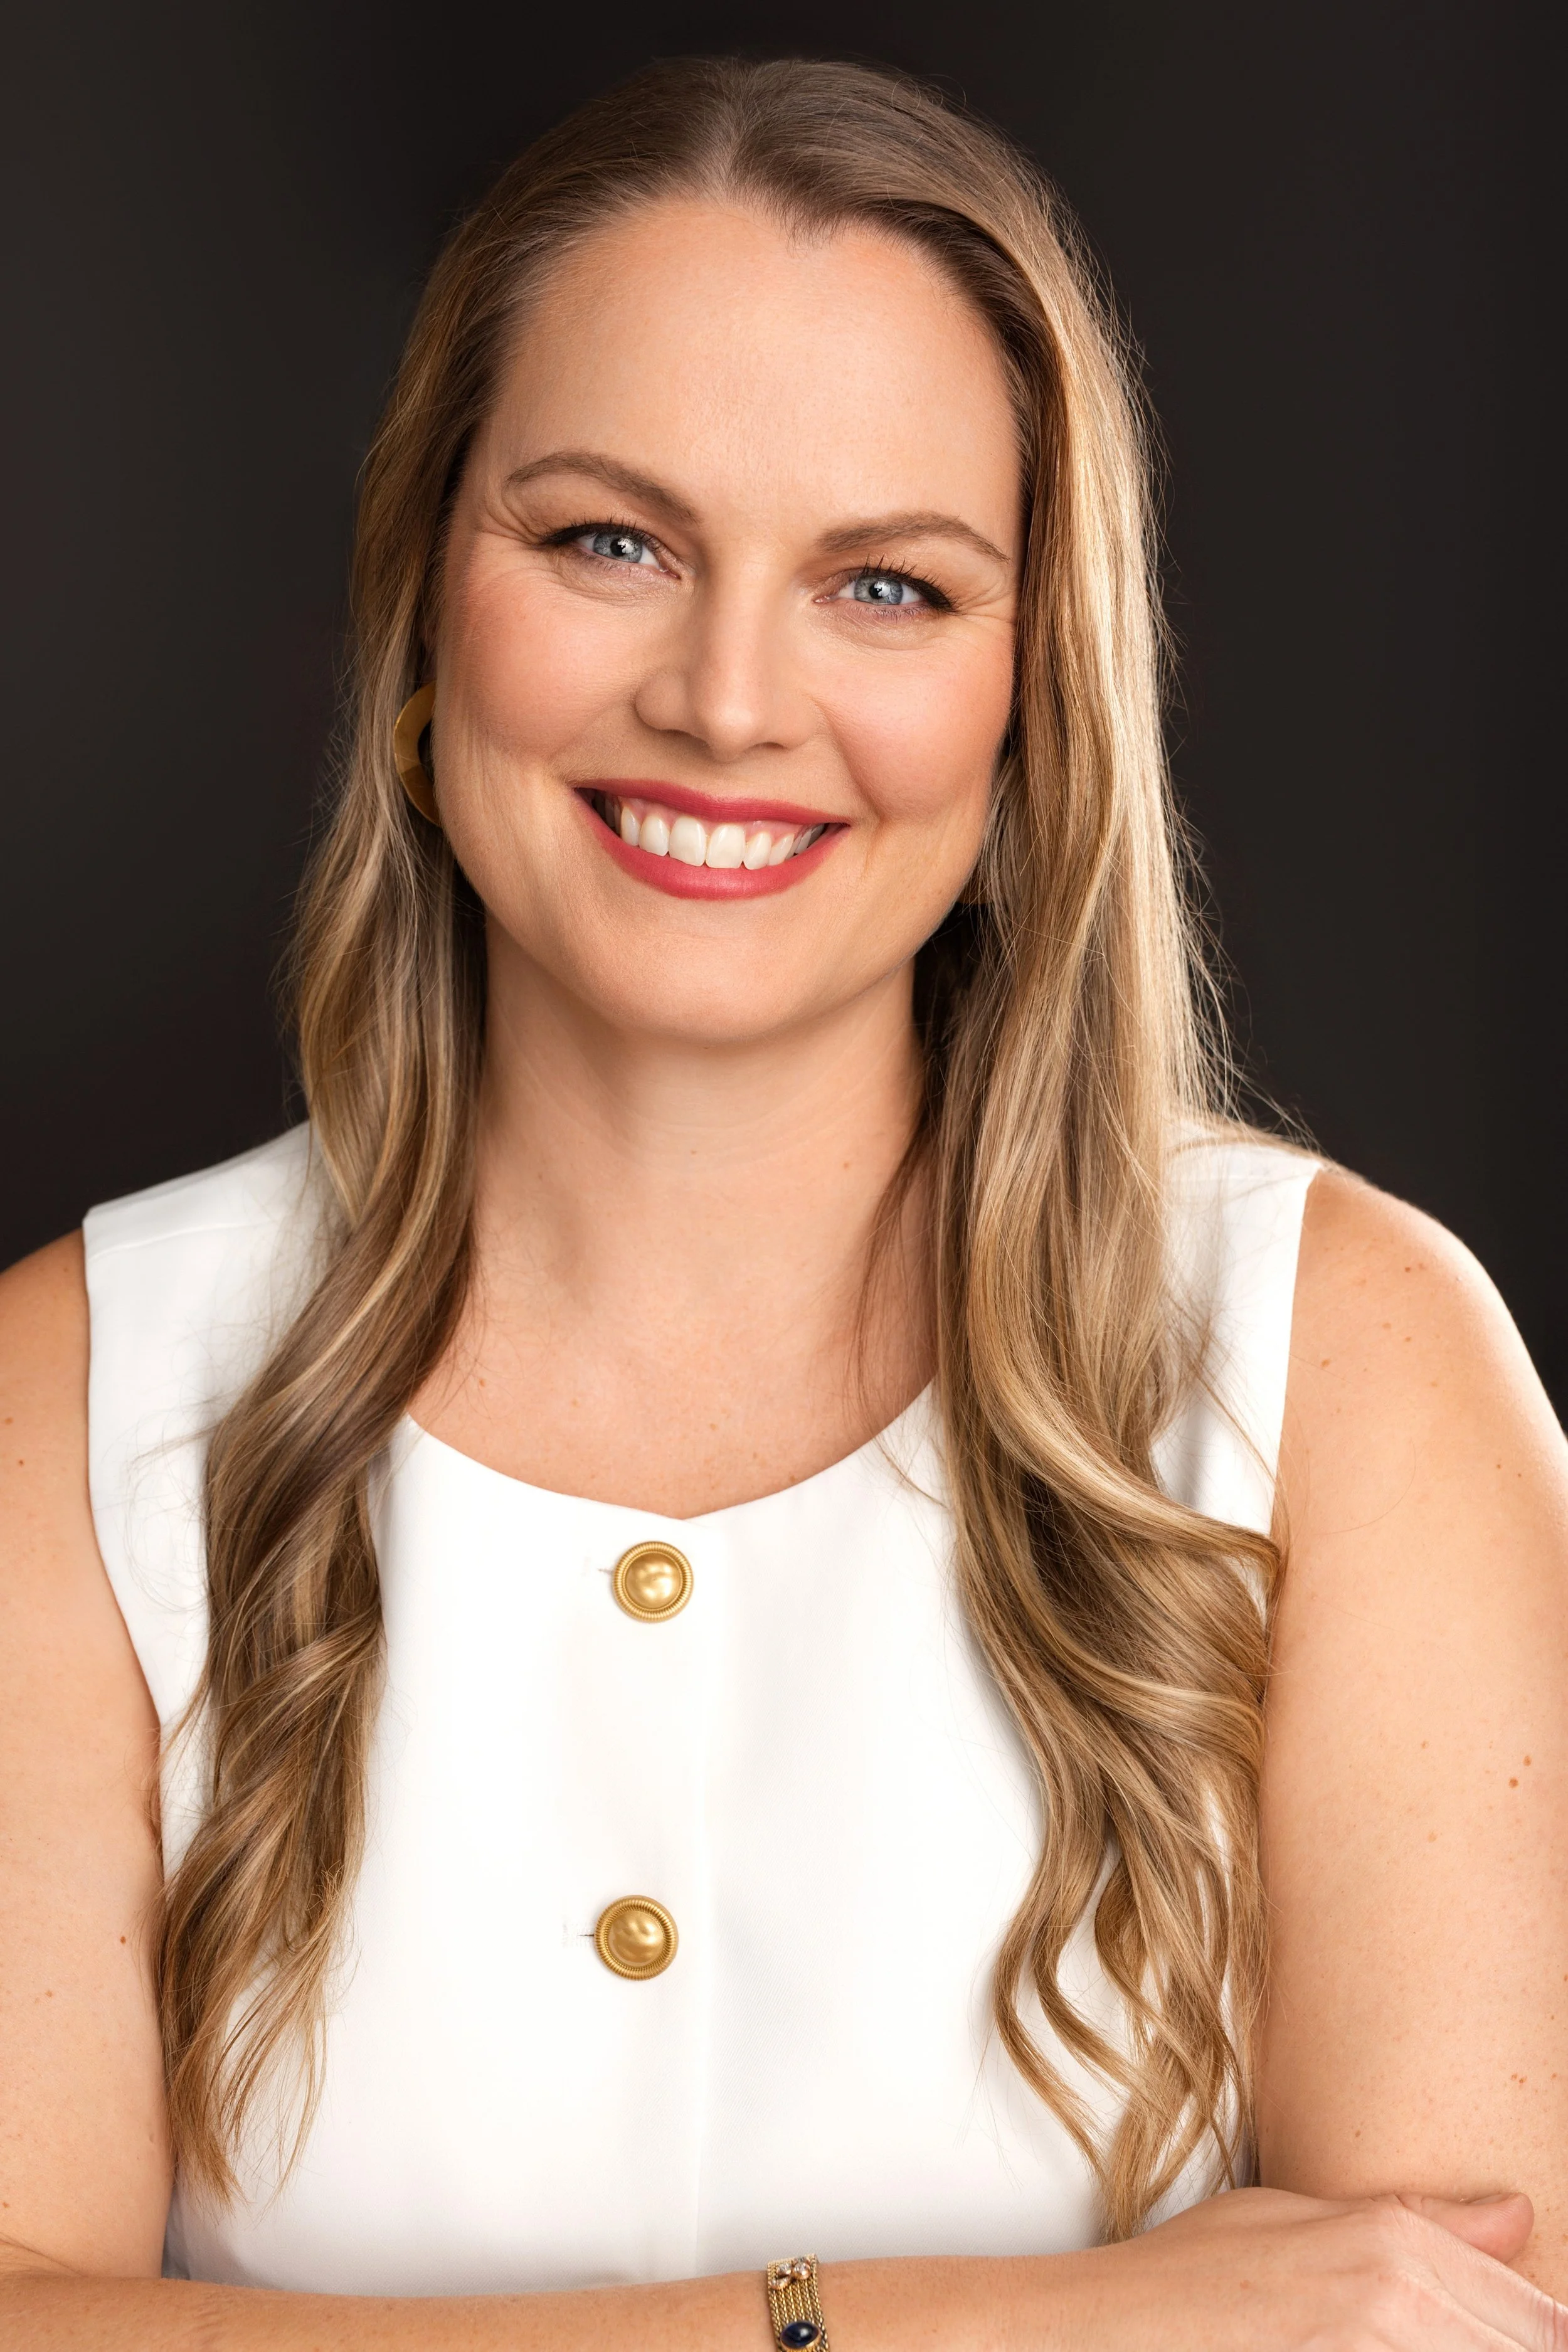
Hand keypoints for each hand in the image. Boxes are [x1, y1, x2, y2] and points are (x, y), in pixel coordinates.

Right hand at [1061, 2182, 1567, 2348]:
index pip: (1539, 2317)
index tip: (1521, 2332)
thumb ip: (1419, 2222)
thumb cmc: (1193, 2278)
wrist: (1111, 2335)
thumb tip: (1522, 2215)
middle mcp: (1394, 2304)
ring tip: (1390, 2338)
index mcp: (1393, 2248)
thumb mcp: (1300, 2218)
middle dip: (1509, 2346)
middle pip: (1526, 2346)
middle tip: (1444, 2334)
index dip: (1538, 2331)